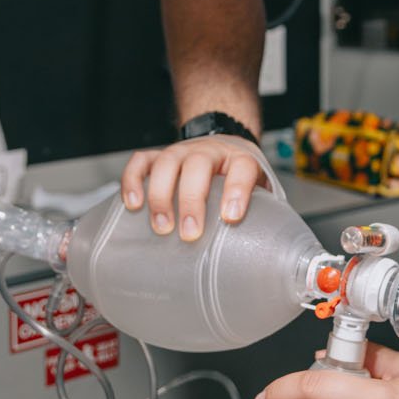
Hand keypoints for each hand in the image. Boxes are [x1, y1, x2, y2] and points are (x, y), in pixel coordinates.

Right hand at [119, 136, 265, 240]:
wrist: (224, 144)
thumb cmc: (238, 176)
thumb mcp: (258, 189)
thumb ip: (262, 213)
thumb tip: (266, 254)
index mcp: (239, 159)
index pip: (242, 168)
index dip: (237, 191)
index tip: (231, 218)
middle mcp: (209, 151)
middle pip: (198, 165)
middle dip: (192, 200)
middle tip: (190, 233)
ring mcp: (181, 151)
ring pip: (167, 163)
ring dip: (161, 195)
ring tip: (161, 227)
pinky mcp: (158, 156)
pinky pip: (141, 161)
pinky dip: (133, 180)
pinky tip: (132, 204)